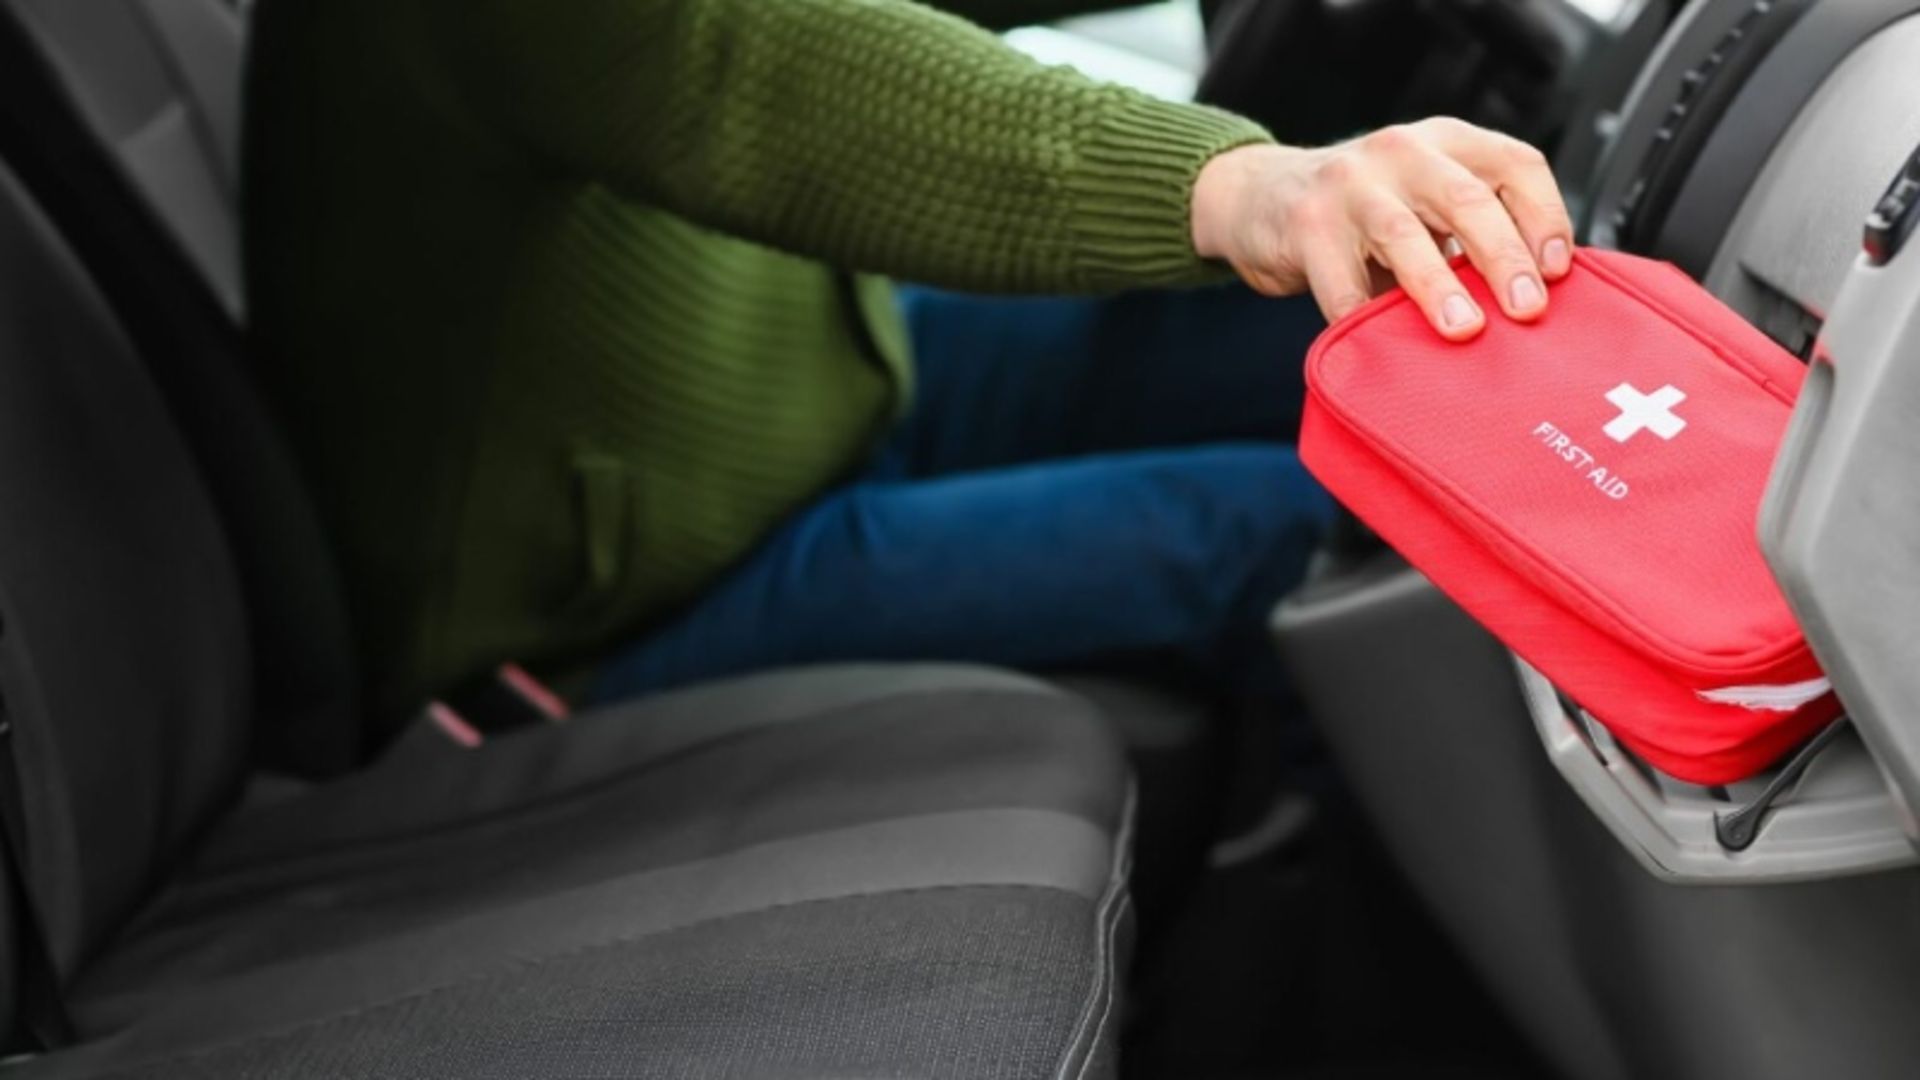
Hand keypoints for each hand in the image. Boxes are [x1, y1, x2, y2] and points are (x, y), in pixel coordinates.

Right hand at [1190, 118, 1573, 339]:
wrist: (1262, 197)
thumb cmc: (1362, 214)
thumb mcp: (1424, 200)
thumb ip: (1471, 231)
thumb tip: (1537, 298)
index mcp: (1447, 143)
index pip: (1515, 165)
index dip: (1545, 217)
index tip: (1558, 271)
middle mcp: (1403, 152)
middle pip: (1467, 199)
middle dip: (1503, 258)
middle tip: (1527, 307)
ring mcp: (1351, 184)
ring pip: (1405, 234)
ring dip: (1439, 287)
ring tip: (1463, 329)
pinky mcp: (1307, 223)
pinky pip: (1341, 282)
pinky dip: (1364, 319)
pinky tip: (1383, 347)